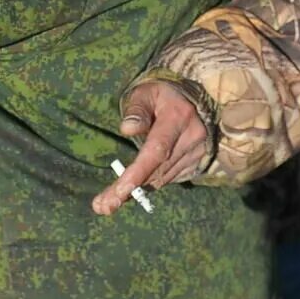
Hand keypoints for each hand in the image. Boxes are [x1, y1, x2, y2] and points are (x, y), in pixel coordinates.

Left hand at [92, 80, 210, 215]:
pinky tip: (130, 189)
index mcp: (177, 117)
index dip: (138, 173)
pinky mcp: (196, 162)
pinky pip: (169, 178)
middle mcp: (191, 137)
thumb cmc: (162, 94)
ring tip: (108, 202)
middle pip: (157, 171)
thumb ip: (136, 109)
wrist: (195, 97)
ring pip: (163, 178)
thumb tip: (126, 130)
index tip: (119, 191)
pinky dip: (149, 184)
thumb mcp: (145, 92)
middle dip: (128, 190)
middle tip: (102, 206)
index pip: (157, 150)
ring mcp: (197, 152)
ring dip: (136, 191)